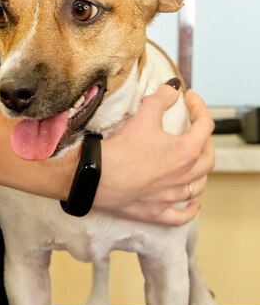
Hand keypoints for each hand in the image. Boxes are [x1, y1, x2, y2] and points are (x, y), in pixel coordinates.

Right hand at [94, 84, 214, 224]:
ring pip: (198, 186)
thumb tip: (172, 89)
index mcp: (186, 151)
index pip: (205, 126)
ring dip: (200, 173)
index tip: (188, 97)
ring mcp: (171, 196)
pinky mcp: (156, 212)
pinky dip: (190, 209)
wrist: (97, 178)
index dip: (199, 107)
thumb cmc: (121, 148)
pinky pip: (181, 215)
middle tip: (194, 130)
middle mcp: (184, 175)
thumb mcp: (143, 114)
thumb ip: (162, 98)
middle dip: (205, 141)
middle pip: (208, 158)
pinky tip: (193, 203)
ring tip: (194, 164)